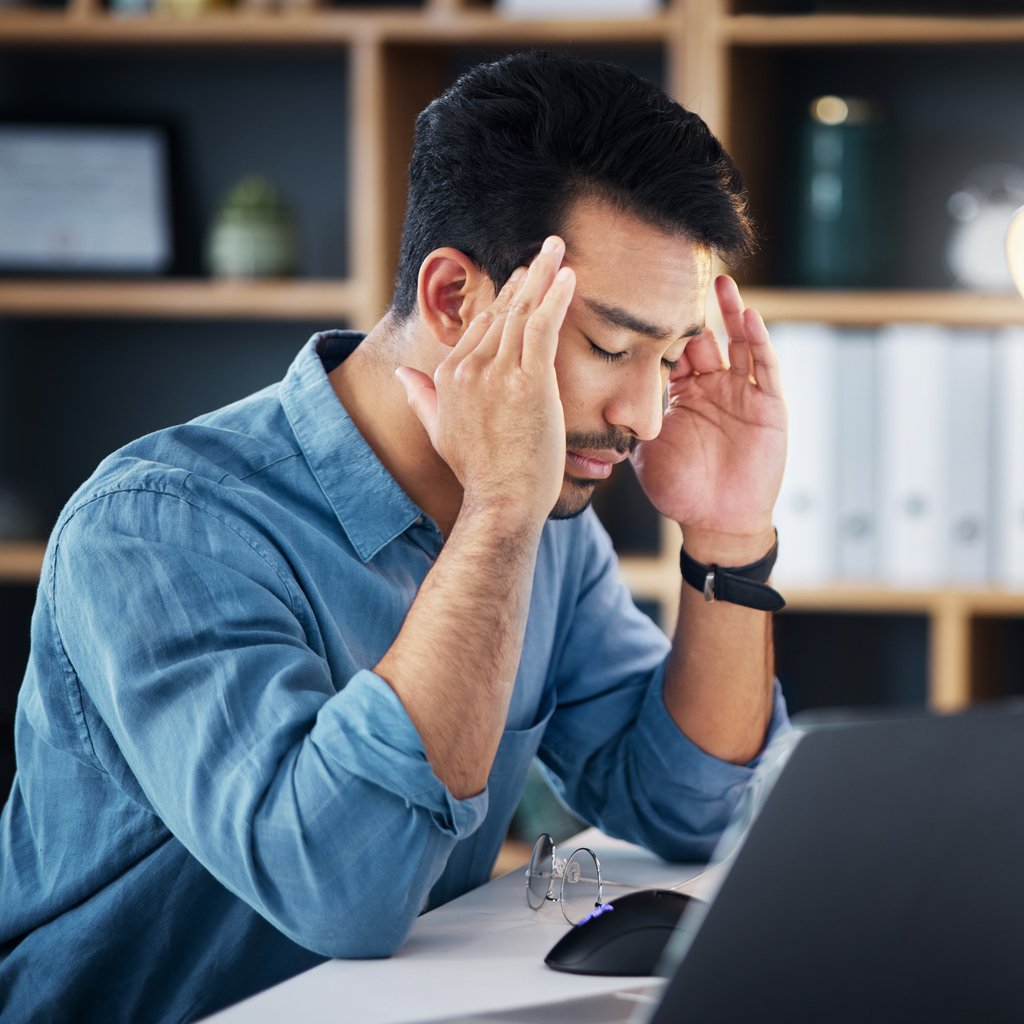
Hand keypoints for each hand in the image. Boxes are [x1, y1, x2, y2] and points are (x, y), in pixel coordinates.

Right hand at [396, 238, 575, 525]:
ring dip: (542, 274)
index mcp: (448, 376)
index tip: (521, 281)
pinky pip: (542, 327)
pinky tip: (568, 275)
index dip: (502, 300)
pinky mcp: (528, 381)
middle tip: (545, 252)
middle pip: (500, 311)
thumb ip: (421, 398)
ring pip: (521, 311)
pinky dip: (556, 297)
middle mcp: (469, 368)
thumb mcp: (439, 431)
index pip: (478, 326)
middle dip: (525, 278)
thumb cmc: (478, 473)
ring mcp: (497, 373)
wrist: (502, 502)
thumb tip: (402, 375)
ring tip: (556, 248)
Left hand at [632, 275, 785, 562]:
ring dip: (732, 312)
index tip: (642, 294)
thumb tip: (589, 400)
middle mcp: (713, 388)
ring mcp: (742, 394)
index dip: (660, 325)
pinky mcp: (769, 406)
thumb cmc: (679, 490)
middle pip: (705, 338)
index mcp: (683, 395)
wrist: (715, 523)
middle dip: (695, 308)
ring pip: (738, 343)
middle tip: (681, 272)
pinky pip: (764, 368)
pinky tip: (749, 317)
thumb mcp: (645, 448)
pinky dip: (758, 342)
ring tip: (720, 281)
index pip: (672, 350)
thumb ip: (628, 420)